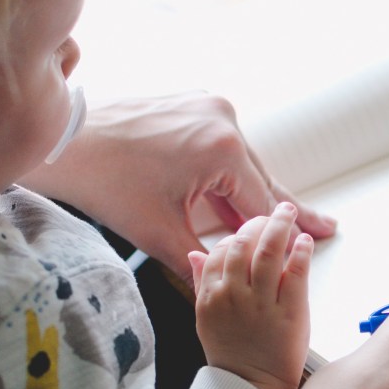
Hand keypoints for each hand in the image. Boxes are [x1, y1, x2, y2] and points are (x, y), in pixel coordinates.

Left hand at [18, 92, 336, 283]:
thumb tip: (224, 284)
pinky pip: (221, 145)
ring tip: (272, 222)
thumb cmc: (106, 183)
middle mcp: (224, 119)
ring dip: (247, 192)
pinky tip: (231, 198)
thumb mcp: (159, 233)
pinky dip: (225, 172)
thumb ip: (202, 260)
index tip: (319, 238)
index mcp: (224, 149)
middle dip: (279, 210)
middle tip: (322, 226)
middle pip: (259, 178)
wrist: (66, 142)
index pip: (263, 203)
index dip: (287, 230)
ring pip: (240, 163)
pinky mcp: (192, 104)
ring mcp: (208, 106)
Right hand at [188, 202, 313, 388]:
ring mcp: (261, 303)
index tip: (249, 230)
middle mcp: (233, 296)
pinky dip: (300, 252)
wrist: (252, 388)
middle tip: (273, 213)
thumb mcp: (205, 318)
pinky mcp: (289, 312)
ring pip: (269, 252)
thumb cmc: (231, 354)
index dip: (236, 235)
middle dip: (258, 222)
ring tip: (288, 213)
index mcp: (211, 296)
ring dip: (280, 226)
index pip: (220, 251)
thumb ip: (201, 283)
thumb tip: (196, 254)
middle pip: (244, 244)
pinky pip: (295, 273)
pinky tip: (304, 241)